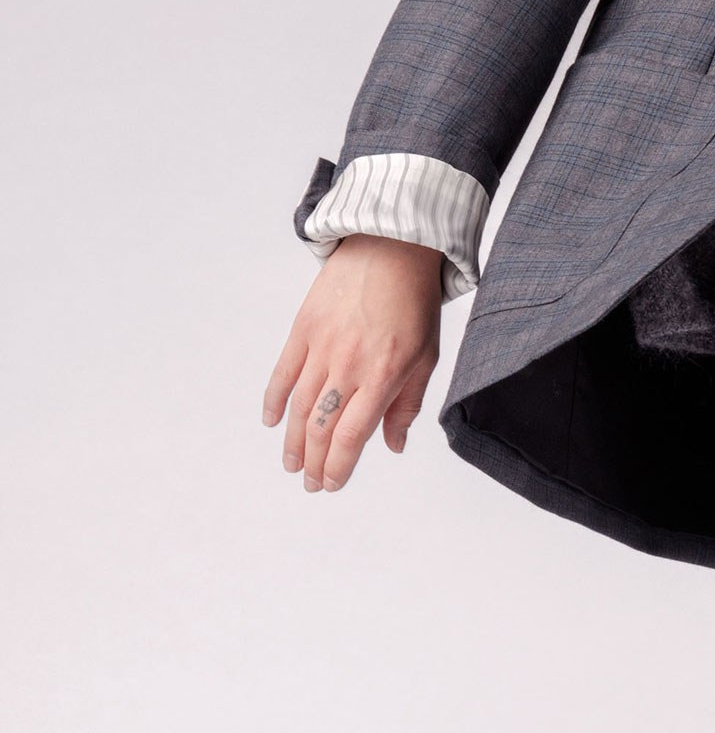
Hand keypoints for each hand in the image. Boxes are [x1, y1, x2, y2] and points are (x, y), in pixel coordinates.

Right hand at [263, 236, 444, 493]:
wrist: (390, 250)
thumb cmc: (414, 304)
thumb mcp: (426, 357)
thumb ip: (407, 405)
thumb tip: (393, 446)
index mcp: (383, 376)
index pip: (353, 436)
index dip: (340, 466)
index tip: (333, 483)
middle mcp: (348, 366)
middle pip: (321, 427)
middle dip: (314, 462)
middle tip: (312, 482)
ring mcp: (321, 347)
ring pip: (298, 406)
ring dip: (292, 441)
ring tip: (292, 464)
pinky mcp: (302, 329)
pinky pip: (282, 373)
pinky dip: (273, 400)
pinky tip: (271, 422)